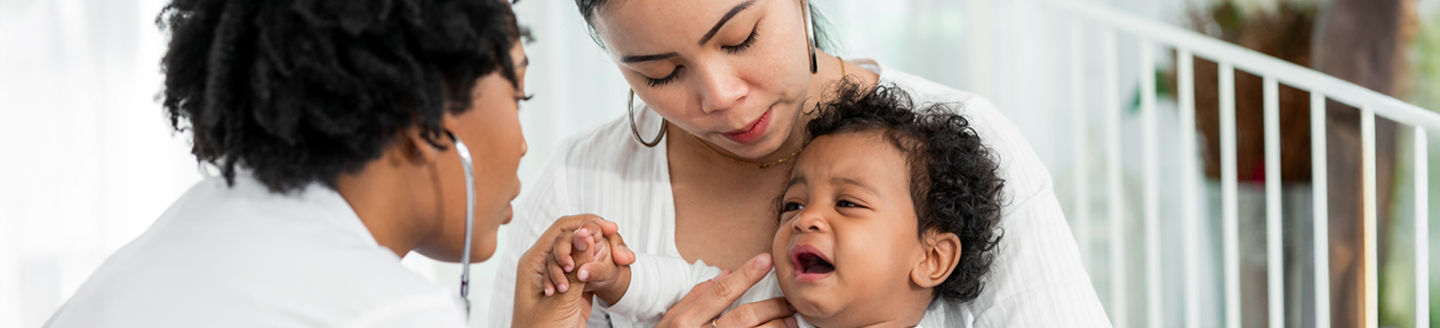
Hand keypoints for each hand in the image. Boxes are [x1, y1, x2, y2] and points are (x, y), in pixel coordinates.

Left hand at [512, 214, 635, 327]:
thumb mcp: (562, 300)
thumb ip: (576, 269)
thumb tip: (586, 237)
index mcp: (533, 262)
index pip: (560, 230)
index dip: (586, 223)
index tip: (609, 228)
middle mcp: (544, 264)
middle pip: (571, 237)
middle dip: (594, 238)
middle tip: (617, 245)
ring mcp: (558, 275)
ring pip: (581, 252)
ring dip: (599, 253)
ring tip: (619, 258)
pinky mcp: (570, 286)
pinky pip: (585, 268)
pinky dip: (598, 267)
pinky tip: (612, 266)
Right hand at [657, 254, 796, 327]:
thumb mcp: (670, 321)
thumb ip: (696, 297)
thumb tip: (725, 274)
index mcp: (686, 321)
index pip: (721, 292)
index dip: (746, 274)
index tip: (766, 260)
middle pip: (744, 316)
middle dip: (772, 306)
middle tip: (789, 302)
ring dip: (778, 327)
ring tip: (791, 322)